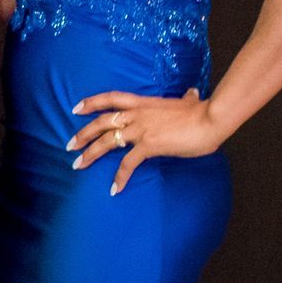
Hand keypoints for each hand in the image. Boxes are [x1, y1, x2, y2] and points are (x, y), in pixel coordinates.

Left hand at [67, 87, 222, 193]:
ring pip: (107, 141)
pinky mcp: (149, 145)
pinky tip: (114, 189)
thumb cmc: (203, 111)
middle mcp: (138, 114)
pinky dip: (120, 177)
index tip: (76, 108)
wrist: (211, 118)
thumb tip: (192, 93)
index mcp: (144, 102)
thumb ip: (187, 99)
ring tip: (77, 165)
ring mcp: (141, 129)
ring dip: (90, 153)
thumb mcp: (190, 102)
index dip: (92, 102)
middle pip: (102, 121)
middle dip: (83, 133)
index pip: (112, 98)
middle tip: (70, 145)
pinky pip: (128, 163)